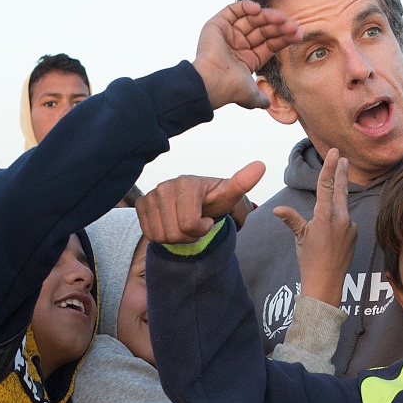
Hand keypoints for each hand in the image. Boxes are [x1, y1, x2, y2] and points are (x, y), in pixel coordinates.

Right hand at [137, 161, 264, 243]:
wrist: (196, 200)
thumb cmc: (213, 200)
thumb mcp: (228, 194)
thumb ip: (242, 182)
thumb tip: (261, 165)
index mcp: (187, 184)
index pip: (189, 224)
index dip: (201, 229)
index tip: (208, 220)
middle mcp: (165, 186)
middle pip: (174, 233)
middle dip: (189, 236)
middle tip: (196, 226)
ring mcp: (151, 195)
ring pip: (160, 236)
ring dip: (176, 237)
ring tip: (184, 225)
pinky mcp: (142, 204)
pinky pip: (149, 233)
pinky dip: (161, 235)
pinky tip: (171, 224)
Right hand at [193, 1, 300, 109]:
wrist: (211, 83)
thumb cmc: (230, 89)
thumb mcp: (251, 96)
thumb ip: (261, 98)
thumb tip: (269, 104)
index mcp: (247, 58)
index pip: (270, 43)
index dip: (284, 38)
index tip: (298, 35)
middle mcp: (238, 45)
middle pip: (263, 29)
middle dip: (279, 27)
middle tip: (292, 25)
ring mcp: (228, 34)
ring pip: (251, 19)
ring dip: (267, 16)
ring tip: (279, 18)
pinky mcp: (217, 25)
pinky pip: (233, 10)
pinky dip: (246, 6)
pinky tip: (259, 9)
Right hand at [273, 149, 355, 304]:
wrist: (327, 282)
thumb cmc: (310, 260)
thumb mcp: (299, 238)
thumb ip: (291, 219)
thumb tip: (276, 210)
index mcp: (325, 216)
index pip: (326, 185)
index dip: (330, 167)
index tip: (335, 153)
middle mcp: (341, 218)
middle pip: (340, 189)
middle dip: (341, 172)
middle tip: (343, 157)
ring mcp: (350, 226)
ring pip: (343, 204)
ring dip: (341, 191)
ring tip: (341, 177)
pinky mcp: (354, 234)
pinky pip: (346, 220)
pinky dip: (340, 216)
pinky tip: (333, 225)